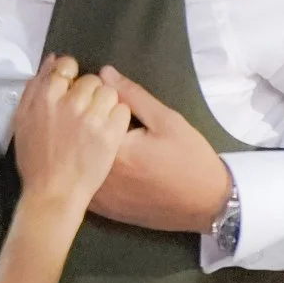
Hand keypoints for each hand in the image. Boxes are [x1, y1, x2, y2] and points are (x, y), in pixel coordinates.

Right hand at [15, 54, 130, 220]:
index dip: (72, 76)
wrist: (53, 194)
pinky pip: (123, 110)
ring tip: (99, 123)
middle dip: (90, 93)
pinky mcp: (111, 134)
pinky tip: (109, 132)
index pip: (66, 66)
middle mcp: (70, 103)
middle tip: (85, 114)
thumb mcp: (22, 121)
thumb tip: (52, 61)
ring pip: (109, 93)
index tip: (73, 90)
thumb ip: (34, 89)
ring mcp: (92, 118)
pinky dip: (119, 118)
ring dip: (106, 104)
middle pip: (90, 80)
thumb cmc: (34, 161)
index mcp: (45, 97)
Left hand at [89, 67, 231, 232]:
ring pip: (77, 165)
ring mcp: (100, 196)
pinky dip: (83, 172)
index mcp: (114, 149)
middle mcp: (100, 174)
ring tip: (92, 142)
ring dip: (78, 150)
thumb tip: (104, 73)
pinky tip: (93, 164)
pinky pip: (83, 186)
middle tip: (96, 119)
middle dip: (80, 127)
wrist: (205, 205)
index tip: (95, 96)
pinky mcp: (104, 209)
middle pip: (77, 142)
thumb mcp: (167, 120)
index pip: (86, 115)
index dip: (88, 103)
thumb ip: (133, 95)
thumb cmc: (190, 158)